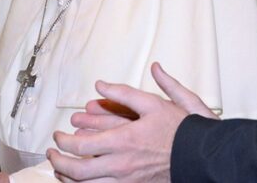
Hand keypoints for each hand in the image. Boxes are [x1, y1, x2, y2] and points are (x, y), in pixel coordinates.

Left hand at [48, 63, 211, 181]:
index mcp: (123, 141)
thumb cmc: (182, 131)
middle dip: (59, 163)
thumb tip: (101, 84)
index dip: (62, 142)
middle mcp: (121, 165)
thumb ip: (125, 93)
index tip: (58, 136)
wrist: (204, 157)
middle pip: (78, 171)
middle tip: (52, 155)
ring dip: (69, 179)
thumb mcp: (154, 103)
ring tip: (61, 171)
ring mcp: (127, 182)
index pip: (80, 146)